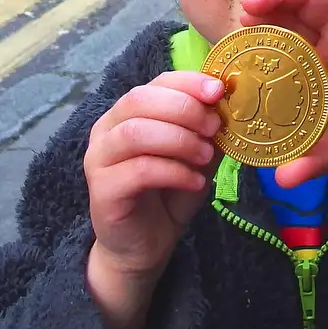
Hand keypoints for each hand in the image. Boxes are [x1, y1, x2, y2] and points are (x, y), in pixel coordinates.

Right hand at [86, 71, 222, 279]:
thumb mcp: (197, 156)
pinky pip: (138, 170)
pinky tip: (195, 181)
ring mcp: (99, 158)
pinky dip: (173, 171)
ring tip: (206, 155)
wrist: (144, 246)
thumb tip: (229, 103)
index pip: (156, 82)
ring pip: (135, 133)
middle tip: (214, 126)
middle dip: (184, 109)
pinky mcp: (101, 189)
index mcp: (129, 112)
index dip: (187, 82)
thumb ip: (207, 130)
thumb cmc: (168, 194)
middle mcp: (107, 128)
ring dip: (179, 140)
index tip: (219, 90)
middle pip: (140, 100)